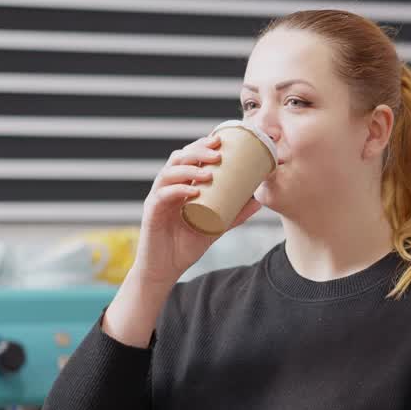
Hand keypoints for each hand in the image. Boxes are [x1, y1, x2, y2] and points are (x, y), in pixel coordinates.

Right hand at [129, 135, 263, 287]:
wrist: (166, 269)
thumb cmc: (187, 245)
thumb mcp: (216, 226)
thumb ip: (235, 213)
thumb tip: (259, 201)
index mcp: (181, 185)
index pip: (190, 157)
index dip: (203, 145)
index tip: (221, 140)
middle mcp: (168, 187)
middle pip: (178, 158)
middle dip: (197, 151)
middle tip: (217, 153)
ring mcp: (158, 198)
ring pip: (169, 173)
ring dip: (189, 169)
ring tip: (209, 173)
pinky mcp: (151, 212)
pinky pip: (162, 195)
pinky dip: (176, 190)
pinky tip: (192, 191)